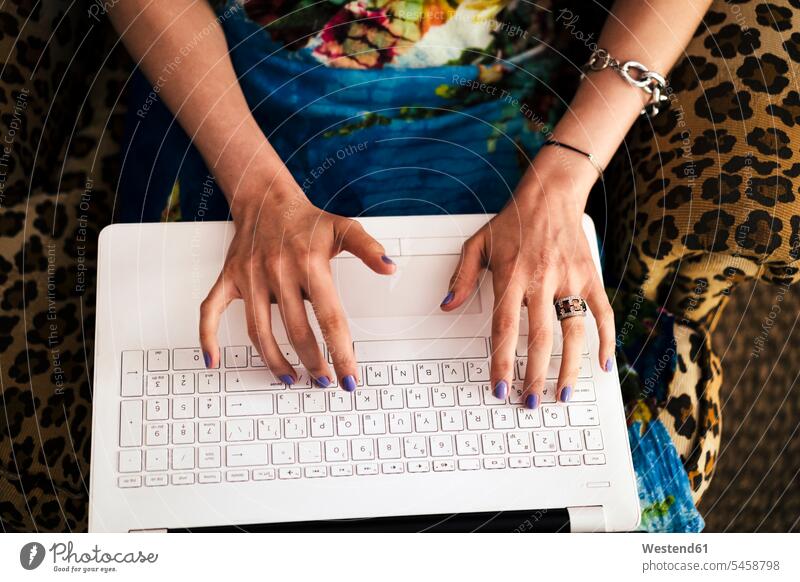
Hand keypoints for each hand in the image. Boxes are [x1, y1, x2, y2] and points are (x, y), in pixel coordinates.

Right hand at [198, 185, 394, 388]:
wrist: (266, 199)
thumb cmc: (307, 221)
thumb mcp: (344, 229)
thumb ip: (369, 249)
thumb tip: (391, 268)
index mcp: (310, 264)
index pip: (330, 318)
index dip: (341, 352)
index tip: (349, 378)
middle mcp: (278, 271)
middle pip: (296, 331)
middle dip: (312, 363)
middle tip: (323, 382)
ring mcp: (250, 277)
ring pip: (259, 331)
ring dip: (274, 361)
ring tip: (290, 378)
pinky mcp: (229, 278)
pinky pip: (211, 311)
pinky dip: (208, 337)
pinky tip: (214, 360)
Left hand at [441, 176, 614, 407]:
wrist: (551, 193)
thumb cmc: (512, 221)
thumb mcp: (478, 244)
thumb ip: (462, 277)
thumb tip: (447, 306)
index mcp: (511, 276)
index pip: (504, 328)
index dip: (501, 361)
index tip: (499, 387)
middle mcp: (542, 280)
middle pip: (539, 338)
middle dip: (534, 375)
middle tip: (530, 402)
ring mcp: (570, 279)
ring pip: (573, 332)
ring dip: (569, 368)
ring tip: (563, 395)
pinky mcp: (590, 276)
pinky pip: (603, 313)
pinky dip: (607, 339)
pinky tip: (603, 364)